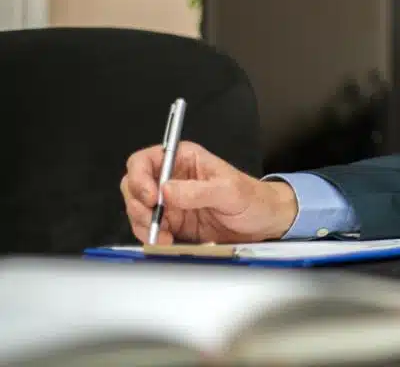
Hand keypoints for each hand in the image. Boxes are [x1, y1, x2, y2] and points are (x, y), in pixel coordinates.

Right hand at [120, 141, 298, 244]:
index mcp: (184, 159)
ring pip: (138, 210)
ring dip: (144, 224)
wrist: (263, 223)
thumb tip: (165, 190)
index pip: (145, 160)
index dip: (139, 177)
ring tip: (164, 236)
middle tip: (154, 220)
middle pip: (134, 186)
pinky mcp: (173, 223)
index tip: (149, 197)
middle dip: (138, 205)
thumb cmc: (252, 198)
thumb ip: (198, 191)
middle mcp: (173, 178)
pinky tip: (166, 241)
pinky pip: (149, 229)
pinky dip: (152, 237)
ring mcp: (170, 202)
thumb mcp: (229, 191)